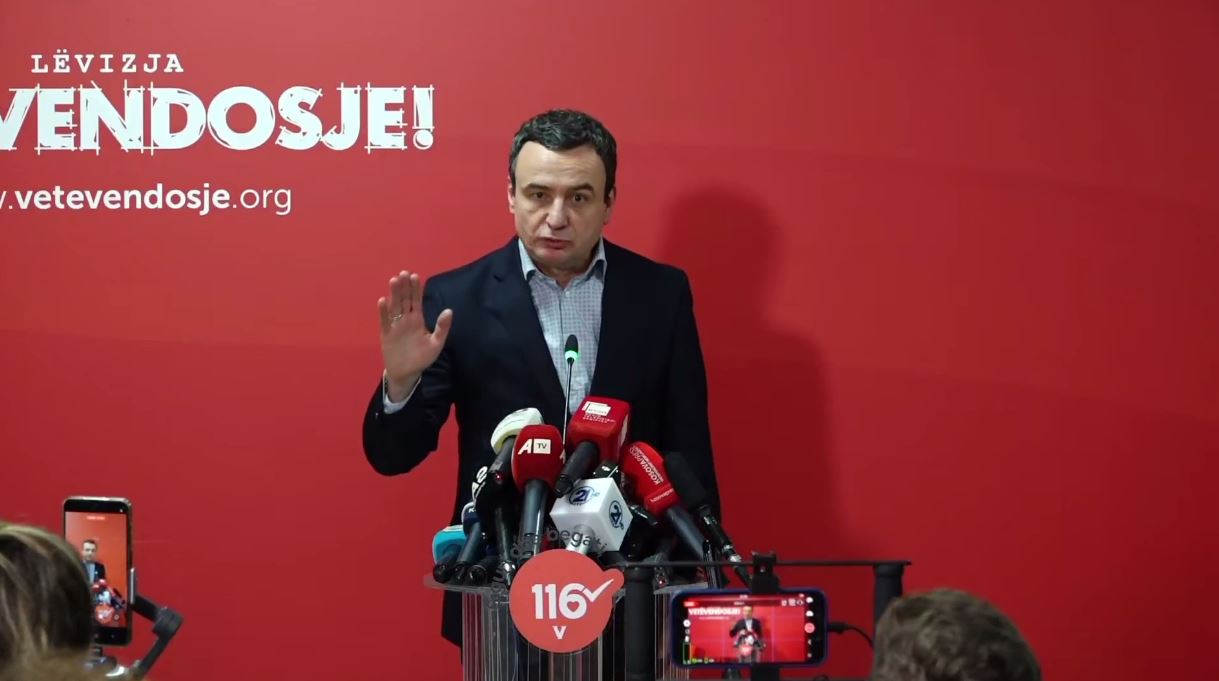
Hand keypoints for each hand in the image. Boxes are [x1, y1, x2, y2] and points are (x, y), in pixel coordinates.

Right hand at [378, 270, 452, 399]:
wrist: (407, 373)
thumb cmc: (422, 358)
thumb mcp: (436, 343)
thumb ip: (442, 327)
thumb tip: (449, 310)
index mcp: (417, 319)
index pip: (416, 300)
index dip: (415, 289)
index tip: (415, 276)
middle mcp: (405, 319)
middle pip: (404, 300)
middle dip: (404, 287)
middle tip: (404, 273)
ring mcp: (395, 325)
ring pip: (394, 306)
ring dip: (394, 294)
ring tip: (394, 280)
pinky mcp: (386, 334)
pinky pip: (384, 321)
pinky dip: (383, 312)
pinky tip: (383, 301)